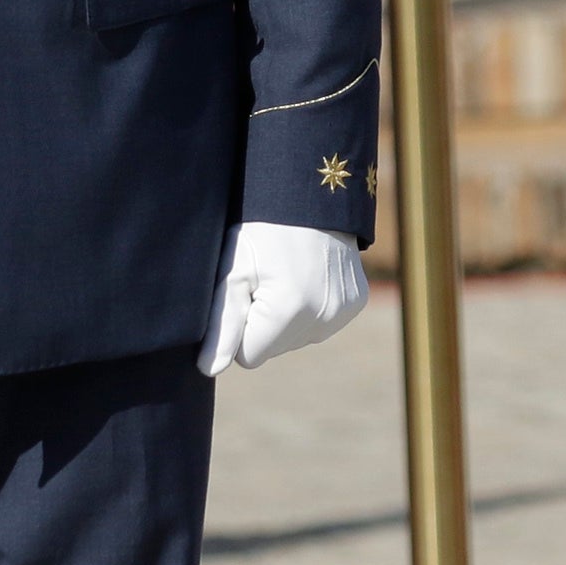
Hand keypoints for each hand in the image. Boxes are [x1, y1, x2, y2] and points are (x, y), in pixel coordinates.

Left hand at [199, 220, 368, 373]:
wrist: (309, 193)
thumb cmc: (261, 228)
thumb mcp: (233, 270)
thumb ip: (222, 324)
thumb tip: (210, 371)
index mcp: (289, 311)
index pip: (248, 356)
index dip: (239, 326)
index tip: (245, 290)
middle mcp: (323, 318)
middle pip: (274, 349)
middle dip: (264, 322)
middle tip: (265, 277)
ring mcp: (343, 312)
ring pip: (296, 339)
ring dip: (286, 317)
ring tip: (285, 273)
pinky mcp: (355, 304)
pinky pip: (320, 324)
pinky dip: (310, 308)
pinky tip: (307, 275)